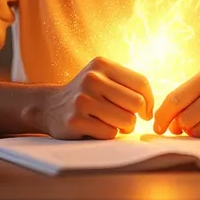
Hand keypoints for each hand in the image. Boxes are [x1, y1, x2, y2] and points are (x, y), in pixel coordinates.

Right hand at [27, 57, 153, 139]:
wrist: (49, 106)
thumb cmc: (86, 94)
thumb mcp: (103, 77)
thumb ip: (127, 84)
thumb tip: (149, 108)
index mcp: (102, 64)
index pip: (141, 83)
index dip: (149, 101)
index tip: (145, 112)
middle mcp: (92, 78)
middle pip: (136, 103)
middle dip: (135, 116)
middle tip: (125, 119)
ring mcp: (82, 99)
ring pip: (126, 121)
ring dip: (123, 127)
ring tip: (111, 123)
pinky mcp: (75, 120)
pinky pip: (109, 134)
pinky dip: (108, 135)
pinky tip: (95, 128)